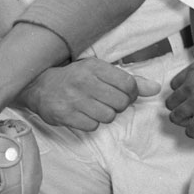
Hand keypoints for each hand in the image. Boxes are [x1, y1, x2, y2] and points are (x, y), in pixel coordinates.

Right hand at [17, 57, 156, 131]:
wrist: (38, 86)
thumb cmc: (74, 77)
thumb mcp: (100, 71)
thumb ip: (130, 80)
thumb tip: (156, 89)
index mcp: (94, 67)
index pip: (128, 84)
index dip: (132, 93)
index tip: (125, 93)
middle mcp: (83, 81)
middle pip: (121, 103)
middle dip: (119, 105)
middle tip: (108, 101)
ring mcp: (73, 99)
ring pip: (108, 116)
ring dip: (105, 115)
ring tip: (94, 107)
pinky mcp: (64, 115)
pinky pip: (92, 126)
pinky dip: (91, 123)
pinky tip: (83, 113)